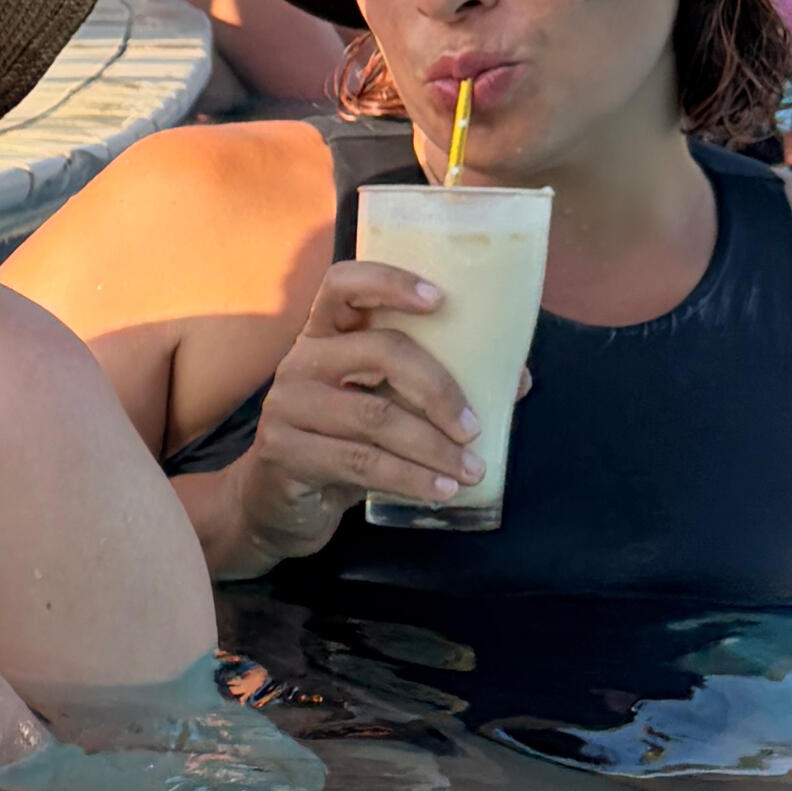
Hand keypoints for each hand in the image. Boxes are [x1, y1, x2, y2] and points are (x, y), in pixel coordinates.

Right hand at [230, 261, 494, 564]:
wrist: (276, 508)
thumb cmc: (339, 446)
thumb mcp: (380, 408)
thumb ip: (431, 388)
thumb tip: (515, 381)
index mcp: (323, 336)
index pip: (344, 285)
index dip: (390, 282)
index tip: (440, 300)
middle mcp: (300, 361)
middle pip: (381, 352)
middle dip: (439, 389)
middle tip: (474, 427)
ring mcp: (287, 406)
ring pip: (375, 417)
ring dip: (433, 448)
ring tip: (470, 470)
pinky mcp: (284, 452)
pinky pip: (360, 463)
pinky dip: (410, 479)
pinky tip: (441, 490)